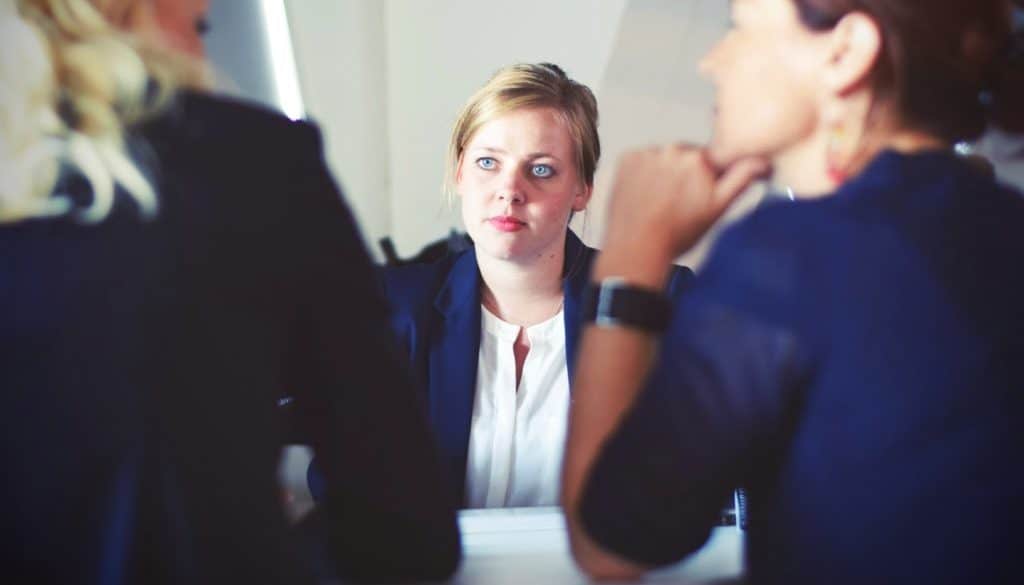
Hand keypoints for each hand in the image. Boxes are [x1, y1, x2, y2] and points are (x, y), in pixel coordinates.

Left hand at [603, 144, 768, 262]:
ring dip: (663, 172)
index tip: (700, 192)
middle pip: (686, 157)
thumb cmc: (677, 233)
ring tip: (659, 201)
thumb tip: (762, 161)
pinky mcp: (627, 159)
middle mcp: (673, 150)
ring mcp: (647, 153)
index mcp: (700, 159)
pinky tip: (644, 194)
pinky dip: (643, 173)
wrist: (637, 247)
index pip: (712, 159)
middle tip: (678, 203)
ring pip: (663, 158)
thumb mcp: (718, 208)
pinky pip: (641, 160)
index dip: (709, 177)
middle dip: (685, 174)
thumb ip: (741, 178)